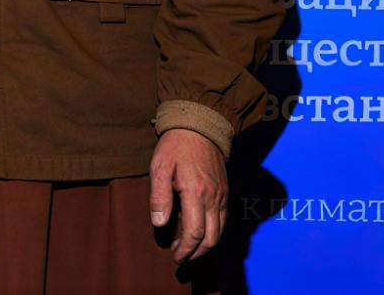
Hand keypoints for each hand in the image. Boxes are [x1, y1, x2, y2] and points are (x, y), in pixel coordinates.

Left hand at [149, 129, 226, 263]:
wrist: (200, 127)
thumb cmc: (175, 146)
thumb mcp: (160, 167)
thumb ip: (159, 196)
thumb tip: (159, 223)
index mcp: (196, 192)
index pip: (194, 232)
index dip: (185, 249)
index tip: (175, 257)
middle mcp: (213, 197)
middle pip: (211, 238)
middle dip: (197, 253)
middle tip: (181, 258)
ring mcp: (222, 195)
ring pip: (219, 232)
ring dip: (206, 246)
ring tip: (188, 249)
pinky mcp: (224, 192)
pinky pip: (223, 220)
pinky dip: (213, 232)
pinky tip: (199, 232)